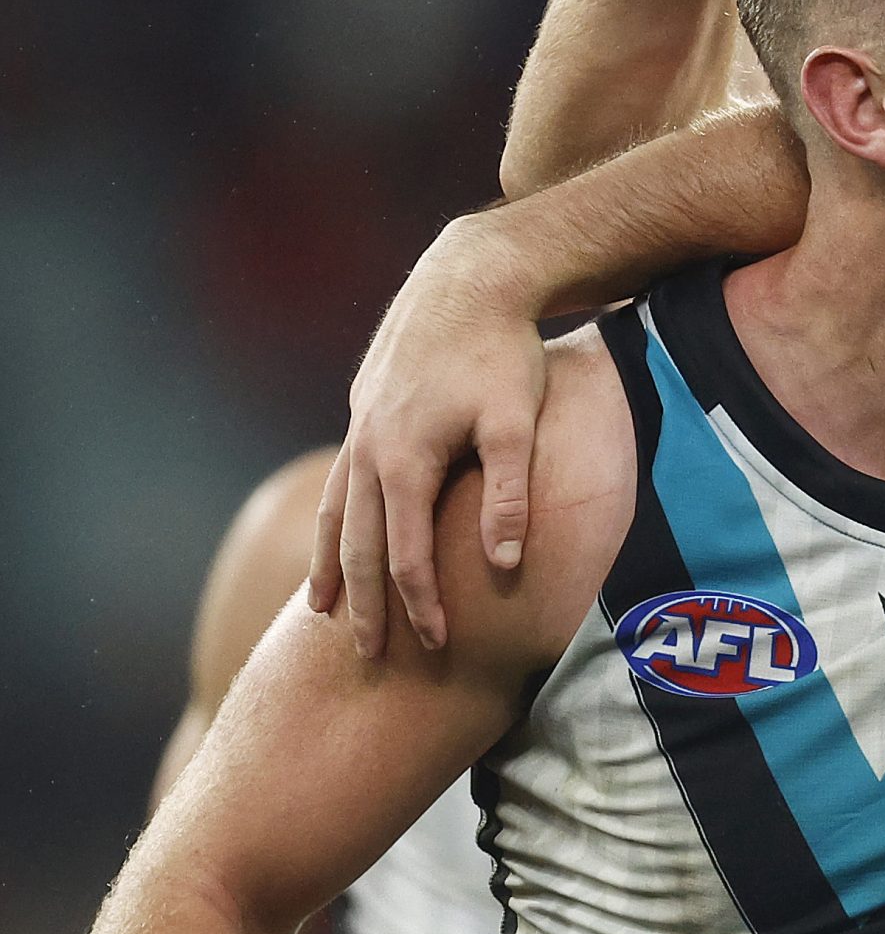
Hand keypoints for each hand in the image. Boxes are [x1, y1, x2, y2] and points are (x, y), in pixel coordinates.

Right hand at [308, 217, 549, 656]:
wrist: (471, 277)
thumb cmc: (504, 350)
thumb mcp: (517, 422)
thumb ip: (508, 495)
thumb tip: (501, 565)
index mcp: (405, 460)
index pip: (404, 554)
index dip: (419, 604)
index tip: (435, 645)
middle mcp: (370, 449)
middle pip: (358, 543)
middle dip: (362, 604)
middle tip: (364, 657)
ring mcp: (361, 426)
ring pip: (336, 511)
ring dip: (331, 564)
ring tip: (319, 609)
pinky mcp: (364, 407)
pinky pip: (340, 478)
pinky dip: (333, 516)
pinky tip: (335, 532)